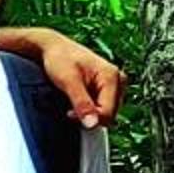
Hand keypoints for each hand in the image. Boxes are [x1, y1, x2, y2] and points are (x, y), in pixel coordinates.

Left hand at [3, 27, 123, 126]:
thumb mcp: (69, 81)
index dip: (90, 119)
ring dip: (89, 113)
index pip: (108, 113)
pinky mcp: (108, 90)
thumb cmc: (60, 58)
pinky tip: (78, 101)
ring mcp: (115, 85)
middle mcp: (118, 81)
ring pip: (105, 114)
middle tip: (69, 108)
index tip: (69, 114)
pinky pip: (102, 109)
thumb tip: (92, 125)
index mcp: (112, 76)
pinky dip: (89, 109)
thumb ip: (82, 103)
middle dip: (89, 116)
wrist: (54, 47)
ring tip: (73, 101)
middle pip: (109, 115)